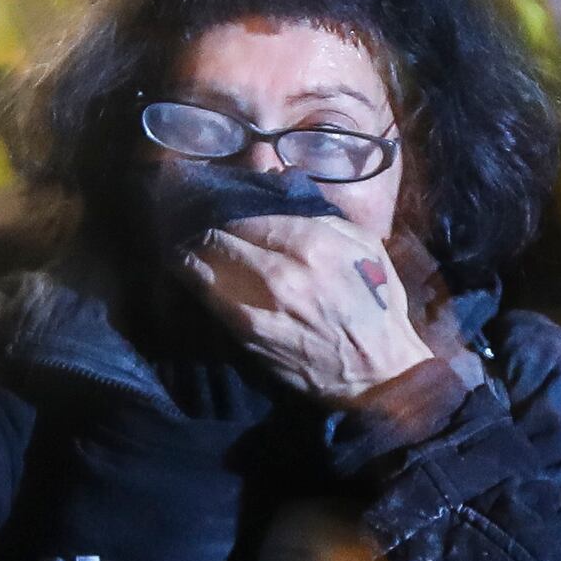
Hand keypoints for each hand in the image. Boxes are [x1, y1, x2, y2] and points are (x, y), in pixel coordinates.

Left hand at [181, 214, 436, 406]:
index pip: (250, 213)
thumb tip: (285, 189)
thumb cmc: (377, 305)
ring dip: (190, 248)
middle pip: (221, 233)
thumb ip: (325, 216)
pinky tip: (184, 268)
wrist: (379, 372)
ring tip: (182, 241)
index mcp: (314, 242)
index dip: (228, 205)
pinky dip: (191, 276)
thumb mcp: (365, 247)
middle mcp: (283, 268)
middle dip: (205, 224)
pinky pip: (207, 295)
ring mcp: (261, 302)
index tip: (216, 201)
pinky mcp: (248, 332)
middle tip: (193, 220)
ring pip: (206, 261)